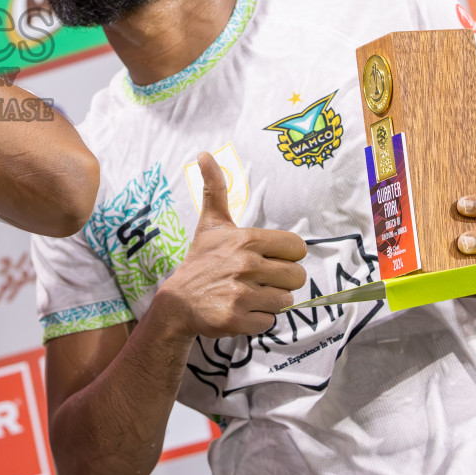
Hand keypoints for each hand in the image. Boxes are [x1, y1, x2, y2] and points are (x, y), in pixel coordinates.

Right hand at [154, 153, 307, 338]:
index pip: (297, 248)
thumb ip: (215, 189)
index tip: (267, 258)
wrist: (177, 301)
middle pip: (298, 277)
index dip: (285, 255)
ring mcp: (241, 294)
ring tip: (247, 295)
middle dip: (282, 280)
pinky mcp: (237, 320)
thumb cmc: (201, 260)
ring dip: (270, 301)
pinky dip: (257, 320)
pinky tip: (240, 310)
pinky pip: (269, 322)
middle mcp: (246, 266)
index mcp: (246, 240)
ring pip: (286, 301)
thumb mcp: (210, 223)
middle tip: (259, 279)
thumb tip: (204, 153)